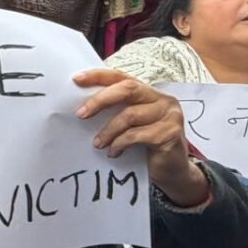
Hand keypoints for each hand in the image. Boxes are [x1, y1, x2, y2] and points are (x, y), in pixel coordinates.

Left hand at [74, 69, 208, 206]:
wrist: (171, 172)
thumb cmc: (145, 147)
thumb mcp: (129, 126)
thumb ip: (114, 112)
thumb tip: (82, 109)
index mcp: (148, 93)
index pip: (122, 77)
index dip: (99, 76)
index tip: (76, 79)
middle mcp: (162, 99)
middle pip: (128, 89)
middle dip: (100, 100)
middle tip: (80, 114)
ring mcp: (169, 114)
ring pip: (130, 115)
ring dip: (108, 131)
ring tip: (98, 144)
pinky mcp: (171, 133)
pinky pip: (136, 135)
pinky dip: (119, 144)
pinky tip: (113, 152)